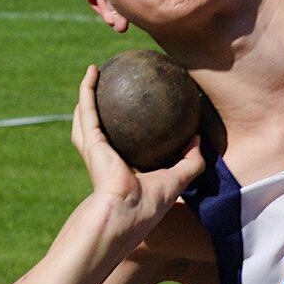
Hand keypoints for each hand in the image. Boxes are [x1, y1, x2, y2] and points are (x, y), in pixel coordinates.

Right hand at [69, 64, 204, 238]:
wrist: (125, 213)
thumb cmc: (147, 205)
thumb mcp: (177, 181)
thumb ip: (190, 162)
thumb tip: (198, 139)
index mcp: (121, 169)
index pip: (122, 146)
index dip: (127, 130)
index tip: (136, 113)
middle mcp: (104, 158)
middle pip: (98, 129)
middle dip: (101, 111)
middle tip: (112, 90)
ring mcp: (93, 148)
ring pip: (84, 116)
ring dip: (86, 95)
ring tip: (95, 74)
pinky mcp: (90, 140)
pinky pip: (87, 107)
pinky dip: (86, 88)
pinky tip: (94, 70)